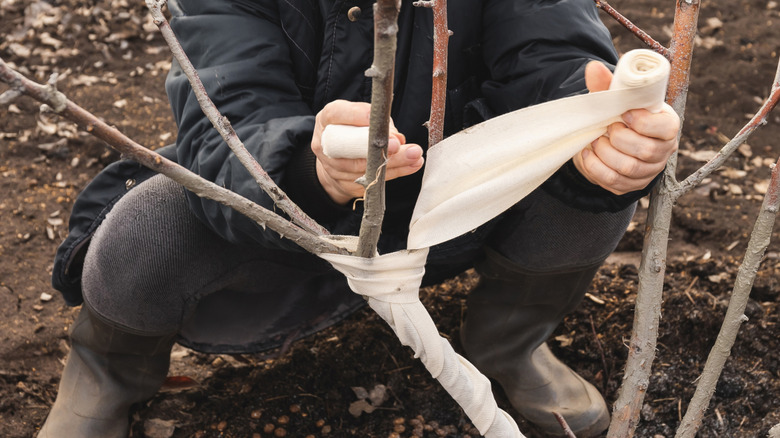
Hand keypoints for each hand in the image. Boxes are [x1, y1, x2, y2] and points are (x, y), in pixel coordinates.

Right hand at [311, 100, 423, 204]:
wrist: (335, 159)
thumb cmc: (352, 130)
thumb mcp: (360, 116)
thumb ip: (377, 121)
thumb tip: (397, 137)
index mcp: (326, 119)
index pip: (337, 114)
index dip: (357, 116)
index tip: (377, 119)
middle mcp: (325, 144)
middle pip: (350, 146)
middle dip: (375, 146)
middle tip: (398, 144)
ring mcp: (333, 167)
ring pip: (363, 168)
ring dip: (392, 162)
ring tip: (414, 156)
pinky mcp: (345, 184)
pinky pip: (371, 181)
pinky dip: (394, 173)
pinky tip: (411, 166)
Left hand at [572, 61, 679, 194]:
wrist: (608, 140)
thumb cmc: (619, 114)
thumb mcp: (615, 99)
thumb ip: (607, 84)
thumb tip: (592, 67)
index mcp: (667, 125)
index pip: (666, 128)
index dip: (643, 122)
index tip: (624, 114)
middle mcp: (663, 150)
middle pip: (645, 150)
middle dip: (619, 138)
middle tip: (606, 128)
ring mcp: (648, 171)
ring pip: (629, 168)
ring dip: (605, 153)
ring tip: (595, 140)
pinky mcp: (631, 185)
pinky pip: (613, 182)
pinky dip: (595, 167)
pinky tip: (588, 154)